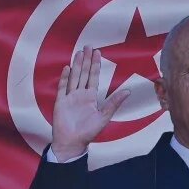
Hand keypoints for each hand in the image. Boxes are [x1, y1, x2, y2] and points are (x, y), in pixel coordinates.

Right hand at [49, 46, 129, 160]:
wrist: (72, 143)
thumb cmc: (88, 133)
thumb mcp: (104, 117)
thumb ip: (114, 103)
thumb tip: (128, 91)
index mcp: (91, 97)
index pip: (94, 77)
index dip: (96, 65)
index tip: (97, 52)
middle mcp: (80, 95)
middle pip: (84, 74)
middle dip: (86, 60)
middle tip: (88, 46)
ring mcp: (70, 98)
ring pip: (74, 77)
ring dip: (76, 65)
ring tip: (78, 53)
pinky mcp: (60, 102)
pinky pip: (62, 88)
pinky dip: (64, 78)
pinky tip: (67, 68)